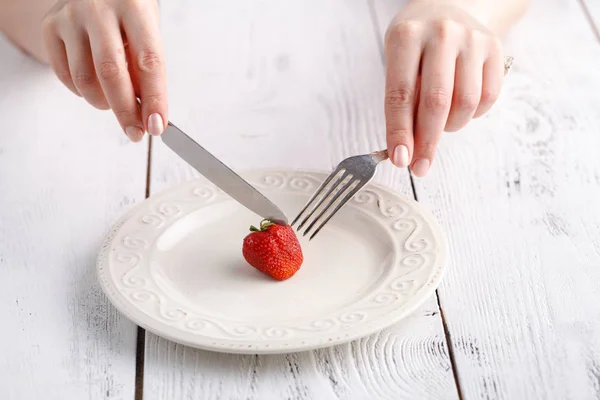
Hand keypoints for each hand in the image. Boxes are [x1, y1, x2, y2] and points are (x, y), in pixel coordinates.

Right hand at [41, 0, 166, 141]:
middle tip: (135, 132)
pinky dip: (83, 92)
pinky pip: (65, 76)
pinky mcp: (50, 26)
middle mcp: (99, 8)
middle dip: (125, 111)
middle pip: (111, 73)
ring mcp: (70, 16)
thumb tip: (146, 113)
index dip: (154, 99)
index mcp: (134, 7)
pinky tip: (95, 87)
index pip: (148, 61)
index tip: (157, 125)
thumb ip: (144, 68)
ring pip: (84, 79)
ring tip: (114, 102)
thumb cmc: (127, 14)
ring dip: (103, 103)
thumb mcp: (146, 31)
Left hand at [384, 1, 504, 175]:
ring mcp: (471, 39)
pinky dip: (472, 115)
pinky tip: (460, 110)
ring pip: (465, 103)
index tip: (400, 159)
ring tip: (440, 124)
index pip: (401, 93)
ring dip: (451, 127)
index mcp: (406, 36)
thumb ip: (401, 103)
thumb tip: (405, 150)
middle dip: (427, 142)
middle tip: (420, 166)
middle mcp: (441, 34)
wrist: (450, 7)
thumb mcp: (397, 63)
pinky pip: (488, 98)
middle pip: (436, 102)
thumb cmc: (416, 45)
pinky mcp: (495, 49)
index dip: (400, 131)